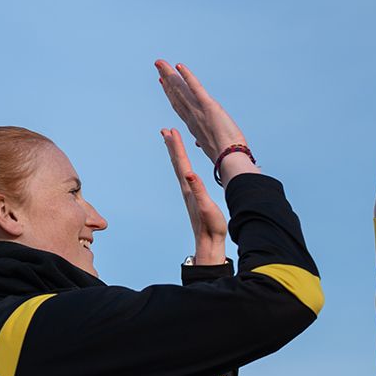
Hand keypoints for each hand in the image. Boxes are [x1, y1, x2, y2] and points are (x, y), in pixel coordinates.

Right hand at [154, 60, 258, 185]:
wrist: (229, 160)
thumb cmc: (225, 157)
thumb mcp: (211, 147)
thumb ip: (202, 141)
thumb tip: (197, 144)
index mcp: (193, 126)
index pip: (179, 106)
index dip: (170, 93)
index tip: (163, 82)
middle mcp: (192, 117)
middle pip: (176, 94)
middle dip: (166, 79)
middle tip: (158, 65)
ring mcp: (198, 111)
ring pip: (181, 89)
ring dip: (171, 75)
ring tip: (160, 63)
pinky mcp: (208, 106)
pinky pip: (195, 88)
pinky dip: (187, 76)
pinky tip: (179, 66)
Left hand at [162, 127, 228, 263]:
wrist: (209, 243)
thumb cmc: (210, 226)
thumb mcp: (206, 207)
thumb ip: (199, 190)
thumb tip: (190, 174)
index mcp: (189, 188)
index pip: (182, 162)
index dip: (177, 146)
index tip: (171, 131)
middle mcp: (186, 189)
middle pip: (177, 163)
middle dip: (172, 146)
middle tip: (165, 131)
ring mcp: (189, 194)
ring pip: (180, 169)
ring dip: (176, 155)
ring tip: (172, 144)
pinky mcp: (193, 198)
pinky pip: (186, 177)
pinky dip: (184, 167)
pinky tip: (186, 168)